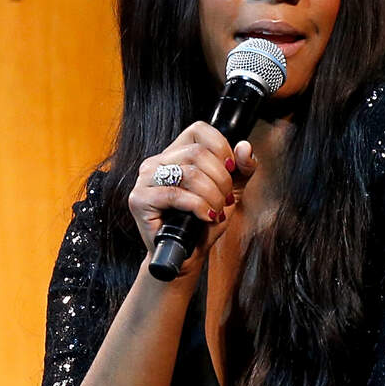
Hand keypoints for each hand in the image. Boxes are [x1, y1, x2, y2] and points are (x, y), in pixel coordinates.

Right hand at [128, 122, 257, 276]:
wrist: (186, 255)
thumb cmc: (204, 222)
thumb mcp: (230, 191)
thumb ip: (242, 168)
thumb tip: (244, 146)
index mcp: (175, 152)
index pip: (199, 130)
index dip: (221, 148)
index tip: (230, 171)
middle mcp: (157, 161)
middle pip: (197, 153)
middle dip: (221, 179)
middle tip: (224, 200)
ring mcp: (145, 179)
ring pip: (188, 173)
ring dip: (211, 195)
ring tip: (215, 210)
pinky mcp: (139, 200)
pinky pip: (175, 195)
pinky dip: (198, 207)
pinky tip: (204, 216)